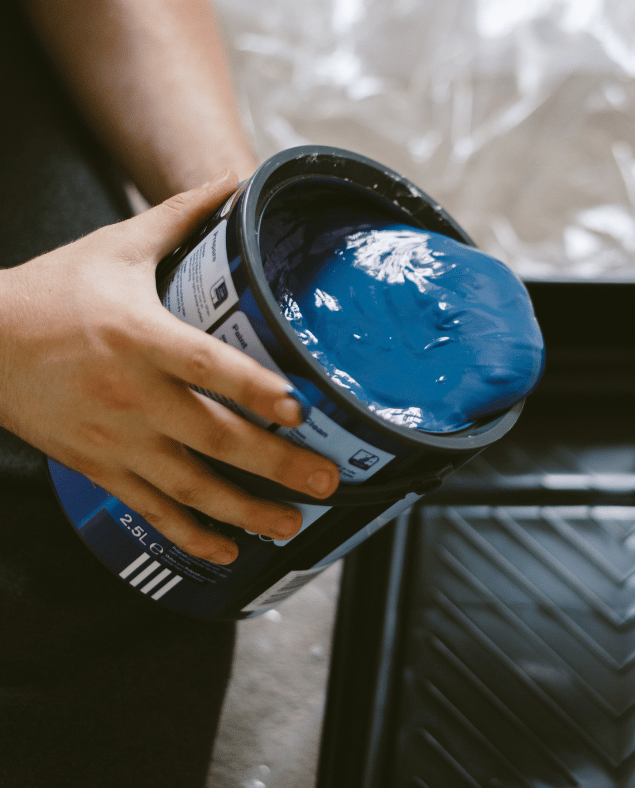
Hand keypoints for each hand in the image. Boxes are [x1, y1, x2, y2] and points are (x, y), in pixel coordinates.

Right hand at [0, 171, 338, 563]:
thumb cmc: (51, 291)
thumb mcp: (116, 247)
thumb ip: (181, 216)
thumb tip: (234, 178)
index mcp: (140, 337)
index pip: (208, 367)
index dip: (255, 390)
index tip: (301, 410)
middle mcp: (132, 395)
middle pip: (214, 439)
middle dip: (276, 466)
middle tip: (328, 483)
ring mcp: (115, 440)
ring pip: (188, 488)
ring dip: (245, 512)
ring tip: (293, 526)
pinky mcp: (98, 467)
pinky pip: (150, 510)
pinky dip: (190, 535)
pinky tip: (228, 551)